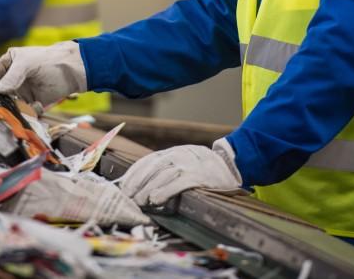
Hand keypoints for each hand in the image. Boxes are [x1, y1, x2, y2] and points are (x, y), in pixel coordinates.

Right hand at [0, 41, 86, 106]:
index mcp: (8, 64)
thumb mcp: (28, 63)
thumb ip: (13, 75)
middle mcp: (12, 79)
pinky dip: (27, 113)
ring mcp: (22, 92)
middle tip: (0, 105)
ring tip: (20, 107)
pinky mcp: (32, 103)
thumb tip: (0, 90)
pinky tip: (36, 106)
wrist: (73, 70)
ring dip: (13, 108)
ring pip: (11, 104)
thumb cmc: (49, 60)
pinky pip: (24, 112)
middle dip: (0, 100)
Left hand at [120, 139, 242, 206]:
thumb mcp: (183, 161)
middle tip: (128, 197)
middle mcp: (177, 155)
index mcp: (171, 152)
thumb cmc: (203, 166)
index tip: (123, 185)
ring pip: (162, 176)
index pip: (147, 161)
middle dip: (137, 183)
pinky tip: (155, 199)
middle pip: (151, 168)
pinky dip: (165, 191)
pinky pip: (178, 183)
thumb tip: (144, 185)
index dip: (133, 174)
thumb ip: (166, 169)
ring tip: (139, 201)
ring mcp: (187, 164)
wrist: (229, 164)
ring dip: (147, 189)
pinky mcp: (197, 176)